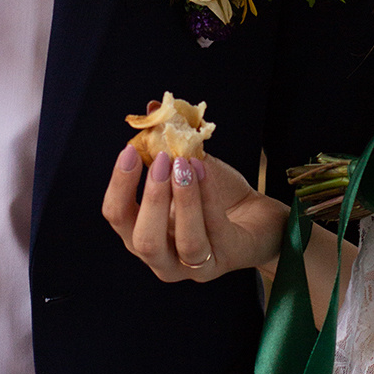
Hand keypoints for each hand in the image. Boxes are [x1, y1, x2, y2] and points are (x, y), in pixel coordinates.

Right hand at [103, 137, 288, 282]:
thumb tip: (153, 108)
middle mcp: (164, 259)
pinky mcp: (228, 259)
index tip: (128, 151)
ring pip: (185, 243)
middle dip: (151, 199)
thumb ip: (167, 146)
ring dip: (183, 200)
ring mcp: (196, 266)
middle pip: (143, 242)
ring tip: (184, 164)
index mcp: (143, 234)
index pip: (118, 217)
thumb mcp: (188, 169)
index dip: (118, 185)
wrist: (256, 216)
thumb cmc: (215, 195)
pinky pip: (216, 230)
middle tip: (161, 159)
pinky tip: (204, 169)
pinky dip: (208, 198)